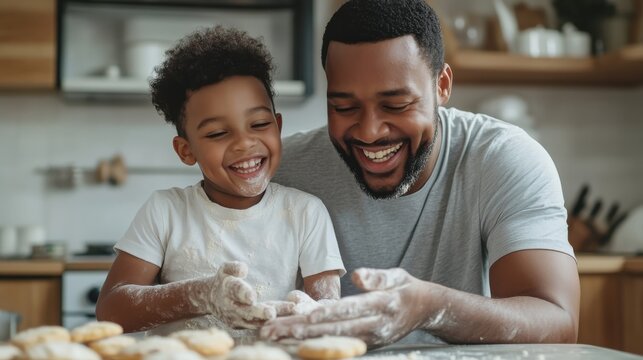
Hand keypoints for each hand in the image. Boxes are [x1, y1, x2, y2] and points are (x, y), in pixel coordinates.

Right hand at [199, 261, 292, 328]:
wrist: (210, 299)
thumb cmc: (223, 281)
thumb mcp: (224, 269)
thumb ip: (233, 267)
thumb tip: (244, 269)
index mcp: (227, 289)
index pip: (235, 291)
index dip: (243, 294)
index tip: (252, 297)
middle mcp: (231, 307)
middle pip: (247, 311)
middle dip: (260, 312)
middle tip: (272, 313)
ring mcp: (237, 319)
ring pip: (255, 320)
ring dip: (271, 318)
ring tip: (289, 311)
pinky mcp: (242, 326)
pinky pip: (258, 325)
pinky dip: (272, 322)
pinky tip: (288, 315)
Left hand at [260, 267, 425, 345]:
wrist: (426, 310)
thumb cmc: (406, 289)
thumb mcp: (397, 276)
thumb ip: (377, 276)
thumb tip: (356, 275)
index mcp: (381, 306)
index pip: (350, 310)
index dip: (328, 313)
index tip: (306, 316)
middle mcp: (373, 326)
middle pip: (332, 329)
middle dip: (301, 330)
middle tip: (273, 331)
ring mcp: (367, 339)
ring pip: (329, 339)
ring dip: (300, 339)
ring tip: (274, 337)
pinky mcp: (363, 344)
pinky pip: (334, 343)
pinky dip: (312, 342)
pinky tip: (290, 341)